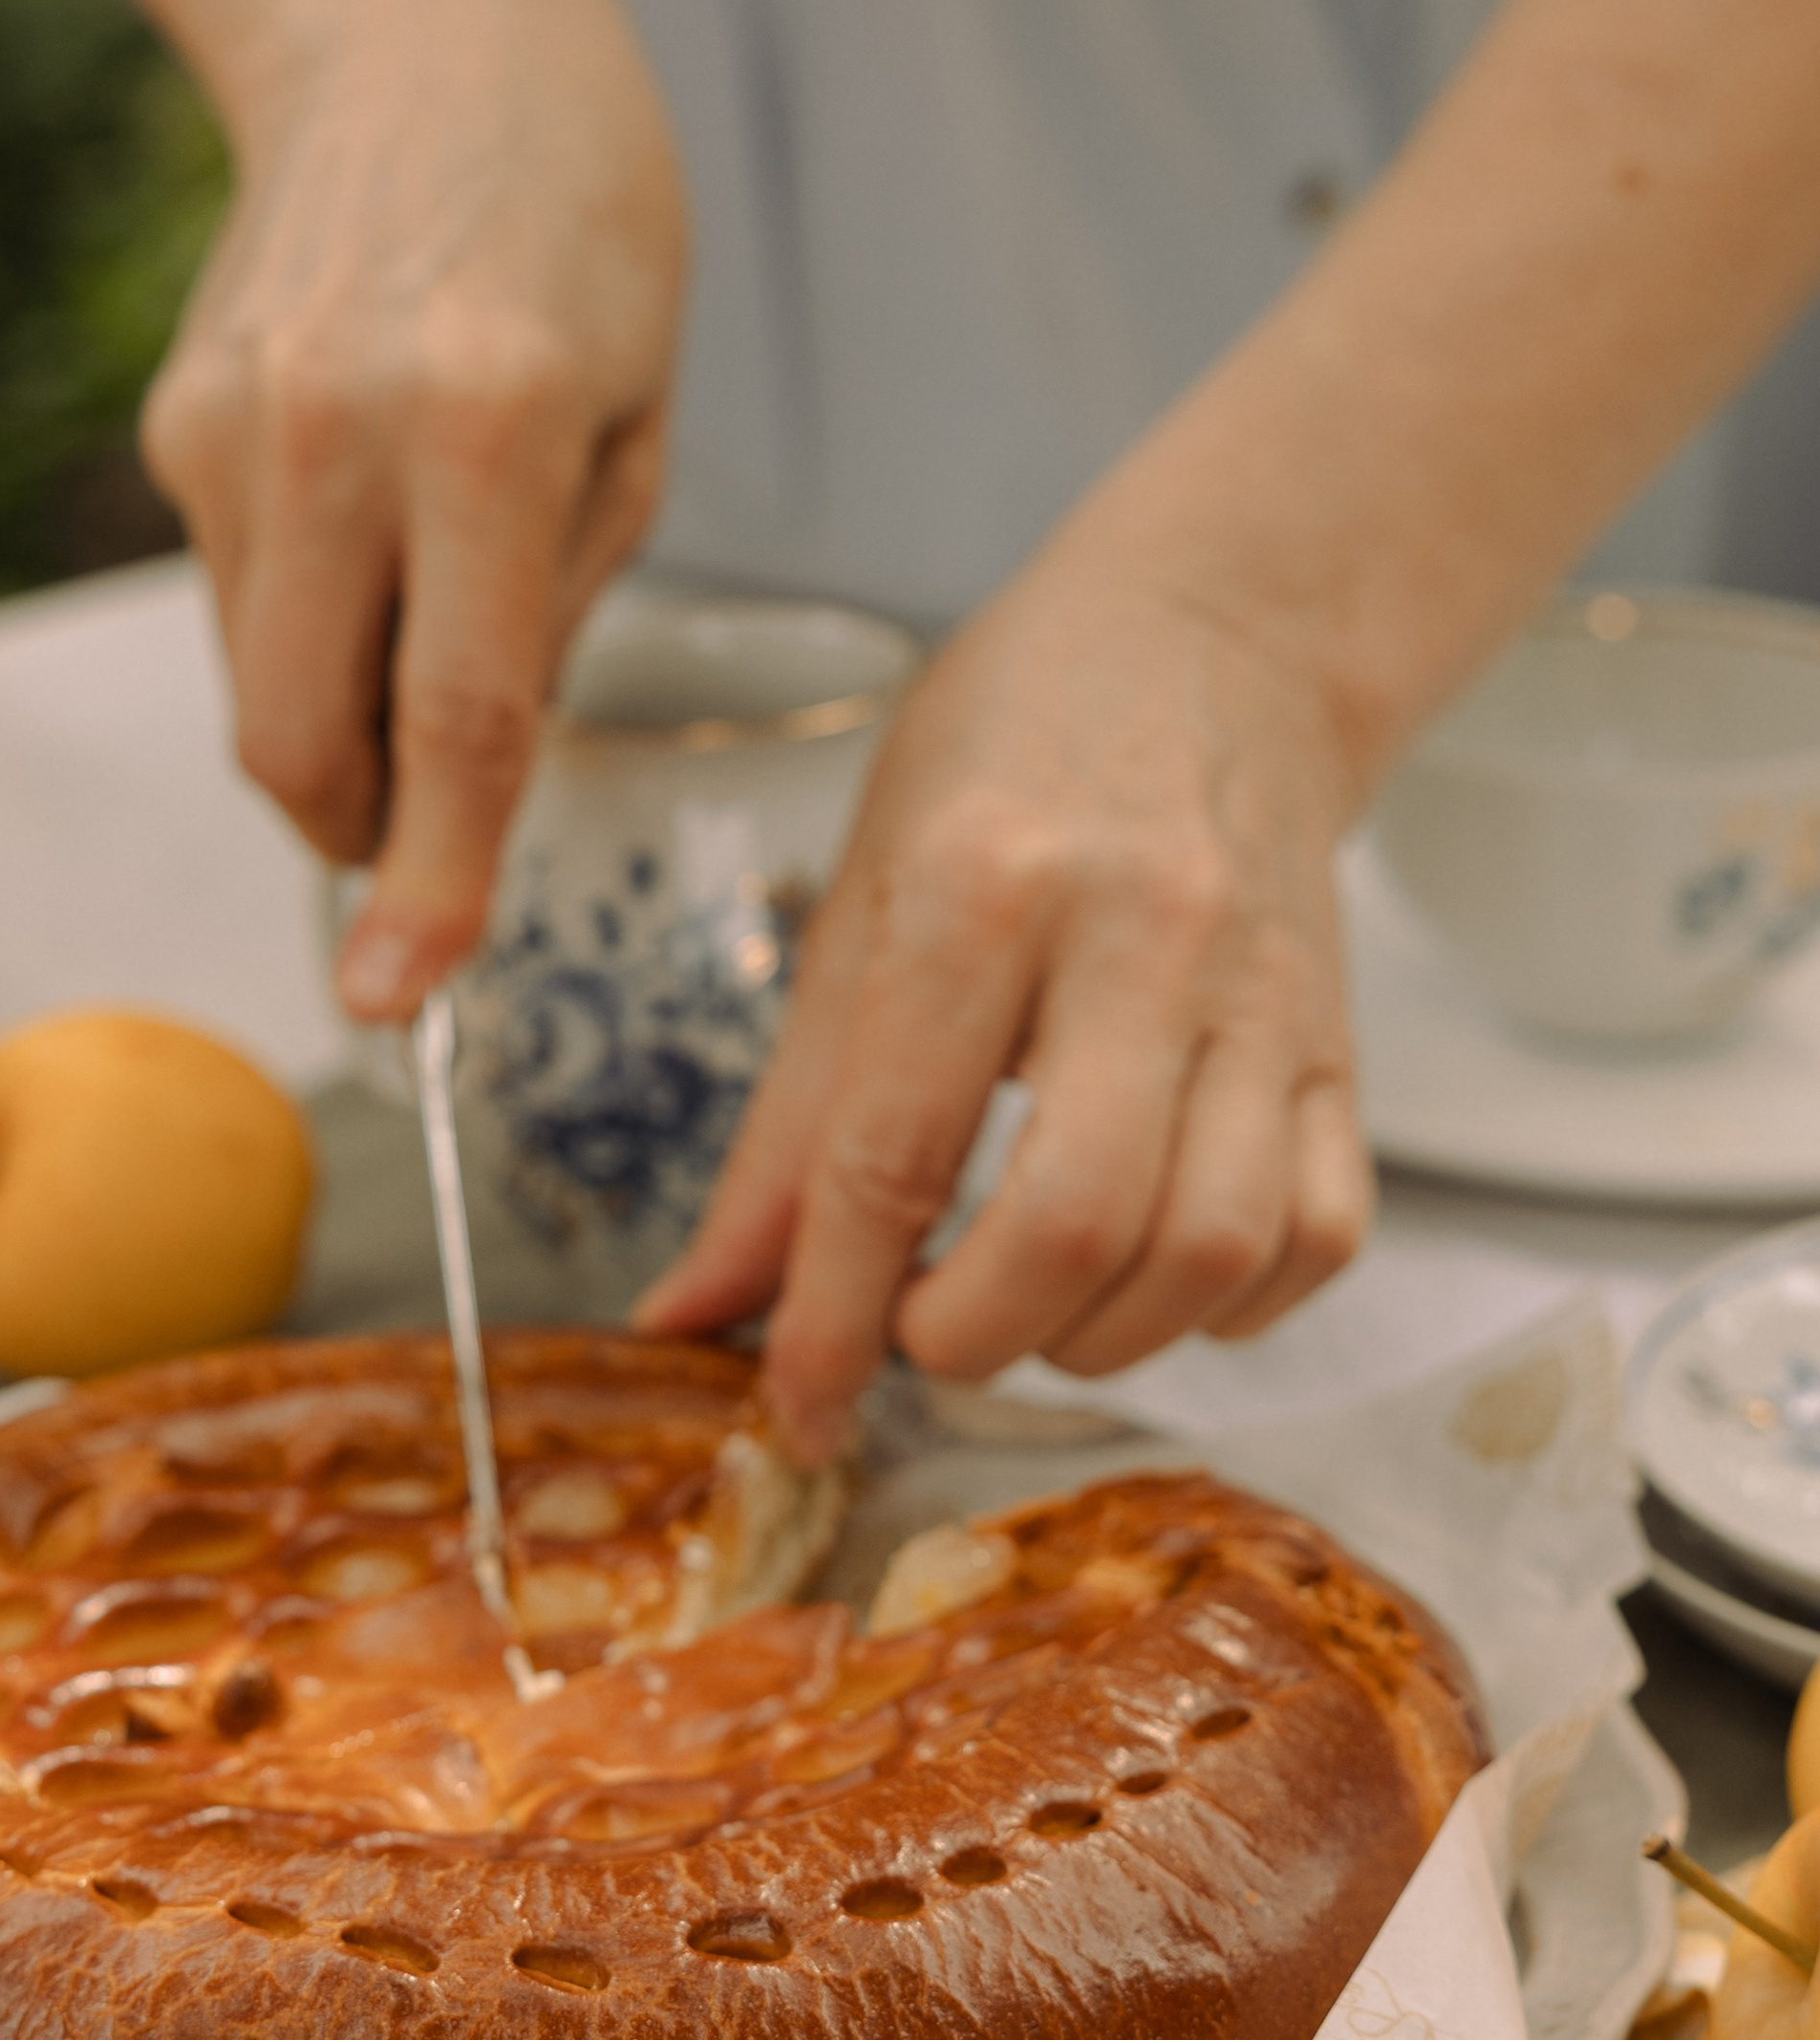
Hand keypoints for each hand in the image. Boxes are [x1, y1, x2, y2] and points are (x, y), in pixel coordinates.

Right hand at [143, 0, 685, 1021]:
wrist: (409, 21)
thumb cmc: (573, 208)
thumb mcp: (642, 408)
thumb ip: (561, 603)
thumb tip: (471, 777)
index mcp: (494, 424)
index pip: (451, 720)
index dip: (427, 885)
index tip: (396, 1000)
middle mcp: (339, 427)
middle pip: (298, 739)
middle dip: (360, 836)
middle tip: (427, 836)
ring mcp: (235, 423)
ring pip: (255, 684)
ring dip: (335, 724)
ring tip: (421, 609)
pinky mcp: (177, 419)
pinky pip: (234, 599)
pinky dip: (303, 626)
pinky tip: (368, 524)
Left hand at [637, 553, 1374, 1456]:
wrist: (1217, 637)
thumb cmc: (1016, 750)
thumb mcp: (861, 900)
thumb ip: (785, 1128)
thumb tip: (696, 1309)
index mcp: (983, 884)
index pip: (891, 1154)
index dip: (829, 1316)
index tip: (799, 1402)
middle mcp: (1140, 937)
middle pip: (1072, 1222)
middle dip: (971, 1335)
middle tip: (916, 1334)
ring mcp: (1264, 996)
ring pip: (1209, 1250)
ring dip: (1096, 1339)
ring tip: (1021, 1310)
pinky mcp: (1344, 1044)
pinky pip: (1314, 1236)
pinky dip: (1225, 1306)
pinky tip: (1142, 1277)